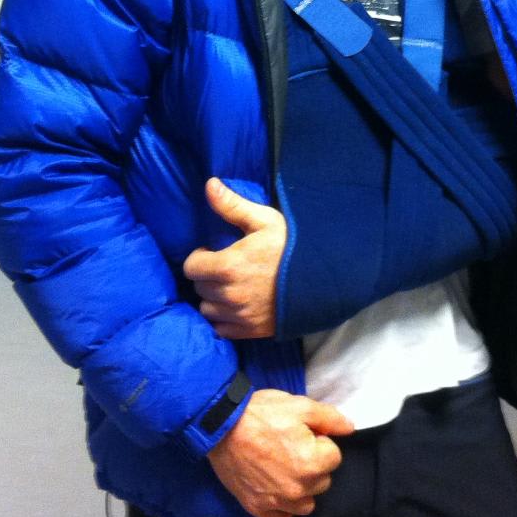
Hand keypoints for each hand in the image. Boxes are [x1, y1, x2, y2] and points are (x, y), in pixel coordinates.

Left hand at [182, 178, 286, 339]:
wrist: (324, 280)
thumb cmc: (293, 247)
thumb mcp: (265, 221)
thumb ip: (232, 205)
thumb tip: (209, 184)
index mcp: (228, 267)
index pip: (191, 267)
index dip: (200, 256)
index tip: (214, 251)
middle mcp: (229, 295)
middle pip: (199, 288)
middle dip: (208, 275)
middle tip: (226, 266)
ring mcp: (240, 317)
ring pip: (208, 310)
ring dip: (214, 298)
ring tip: (231, 286)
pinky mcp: (250, 332)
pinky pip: (221, 329)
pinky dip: (224, 319)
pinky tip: (237, 305)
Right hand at [207, 390, 351, 516]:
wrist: (220, 425)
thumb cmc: (260, 413)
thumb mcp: (299, 405)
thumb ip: (329, 418)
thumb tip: (350, 428)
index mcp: (313, 462)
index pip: (334, 456)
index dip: (319, 440)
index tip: (302, 433)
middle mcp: (299, 487)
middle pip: (323, 480)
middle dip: (313, 463)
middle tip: (291, 446)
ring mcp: (278, 501)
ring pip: (306, 503)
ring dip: (302, 488)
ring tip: (285, 468)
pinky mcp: (258, 508)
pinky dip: (283, 510)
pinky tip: (277, 492)